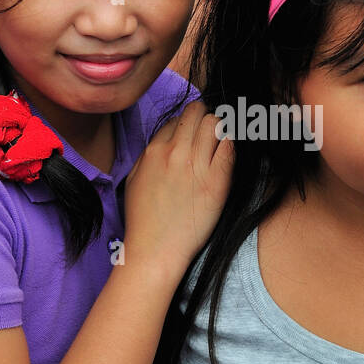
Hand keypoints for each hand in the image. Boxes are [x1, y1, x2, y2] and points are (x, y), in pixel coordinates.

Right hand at [122, 100, 233, 269]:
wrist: (157, 250)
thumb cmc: (144, 219)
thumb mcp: (134, 179)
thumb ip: (149, 155)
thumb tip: (166, 140)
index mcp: (154, 151)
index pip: (178, 119)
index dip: (188, 125)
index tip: (193, 136)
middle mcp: (175, 153)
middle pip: (197, 113)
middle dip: (204, 120)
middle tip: (209, 135)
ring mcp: (197, 166)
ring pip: (215, 123)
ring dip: (219, 130)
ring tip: (218, 145)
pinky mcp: (216, 181)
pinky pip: (229, 147)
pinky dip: (229, 145)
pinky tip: (225, 156)